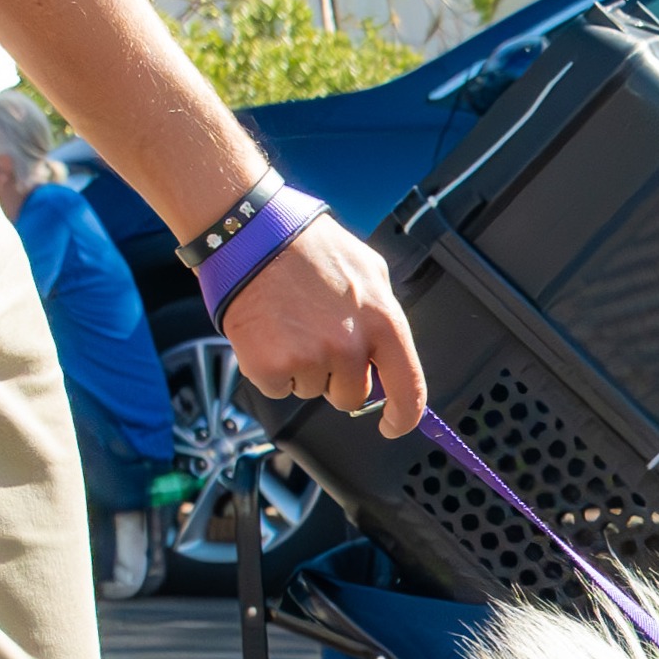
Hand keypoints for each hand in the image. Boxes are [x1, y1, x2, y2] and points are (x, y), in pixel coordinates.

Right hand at [220, 219, 426, 435]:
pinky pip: (279, 389)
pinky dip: (272, 369)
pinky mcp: (271, 367)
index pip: (408, 386)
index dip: (404, 415)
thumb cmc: (307, 246)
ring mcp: (310, 358)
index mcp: (382, 320)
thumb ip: (384, 316)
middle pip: (352, 396)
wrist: (251, 233)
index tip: (393, 424)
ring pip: (313, 390)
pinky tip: (270, 333)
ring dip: (303, 367)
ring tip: (291, 323)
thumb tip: (389, 359)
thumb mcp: (369, 270)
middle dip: (337, 376)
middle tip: (317, 335)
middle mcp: (349, 345)